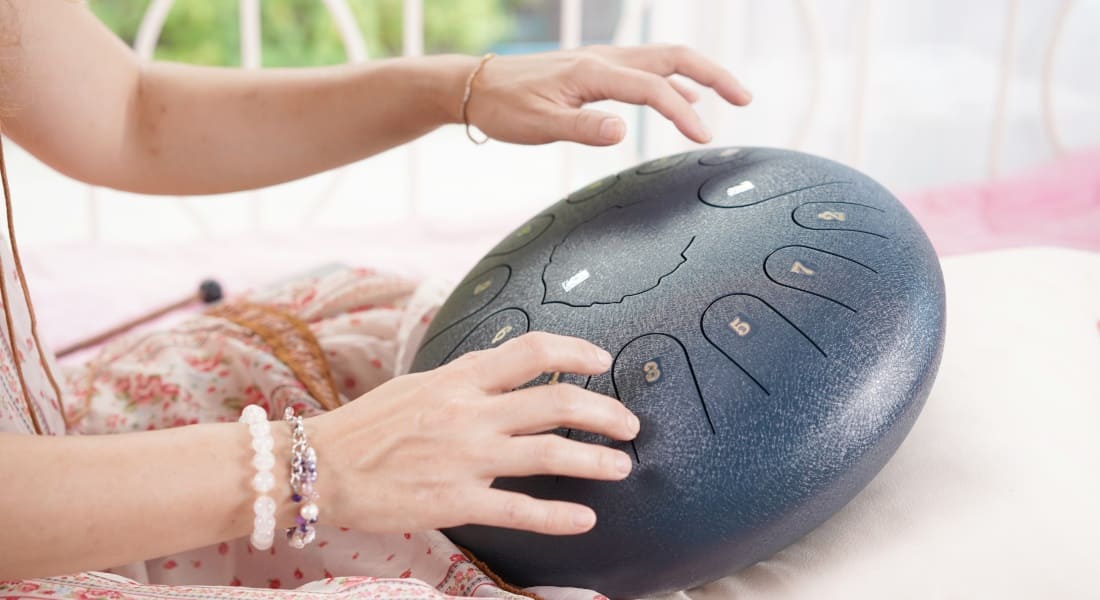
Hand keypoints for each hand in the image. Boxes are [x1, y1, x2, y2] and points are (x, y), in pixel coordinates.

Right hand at [309, 332, 639, 534]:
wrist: (317, 466)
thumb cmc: (367, 425)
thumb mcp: (419, 385)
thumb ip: (465, 379)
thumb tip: (507, 372)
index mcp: (459, 378)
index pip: (531, 350)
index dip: (576, 352)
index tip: (604, 362)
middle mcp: (469, 412)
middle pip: (555, 402)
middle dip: (604, 412)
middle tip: (631, 424)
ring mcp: (465, 457)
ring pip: (548, 453)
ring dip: (594, 460)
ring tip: (622, 467)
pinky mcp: (456, 501)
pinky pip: (519, 509)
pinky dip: (558, 515)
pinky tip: (584, 519)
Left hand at [464, 44, 751, 145]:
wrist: (478, 86)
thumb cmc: (506, 108)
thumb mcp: (539, 126)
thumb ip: (583, 129)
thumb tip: (623, 132)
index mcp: (594, 72)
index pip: (654, 88)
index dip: (684, 112)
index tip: (705, 137)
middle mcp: (604, 59)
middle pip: (673, 57)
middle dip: (714, 74)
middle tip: (745, 98)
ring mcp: (603, 62)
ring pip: (663, 59)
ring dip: (698, 74)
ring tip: (727, 97)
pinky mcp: (597, 70)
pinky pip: (646, 69)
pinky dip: (673, 81)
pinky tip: (682, 98)